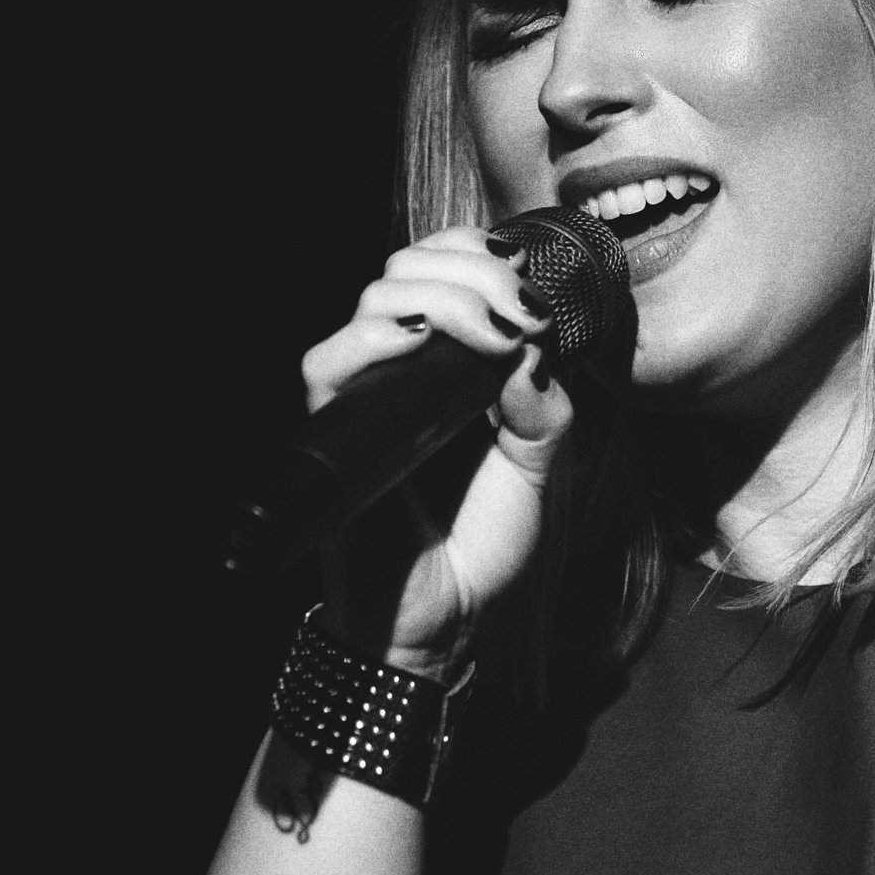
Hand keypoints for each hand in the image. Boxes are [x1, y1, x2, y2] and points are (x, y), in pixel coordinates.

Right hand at [299, 225, 571, 672]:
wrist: (440, 620)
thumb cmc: (480, 541)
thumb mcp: (538, 466)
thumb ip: (544, 406)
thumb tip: (532, 349)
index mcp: (445, 359)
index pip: (443, 266)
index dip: (481, 254)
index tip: (531, 282)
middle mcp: (400, 363)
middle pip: (411, 266)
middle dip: (477, 272)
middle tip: (524, 315)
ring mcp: (365, 391)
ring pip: (377, 297)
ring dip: (446, 298)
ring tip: (496, 336)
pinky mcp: (333, 427)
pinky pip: (329, 361)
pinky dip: (378, 339)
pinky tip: (423, 346)